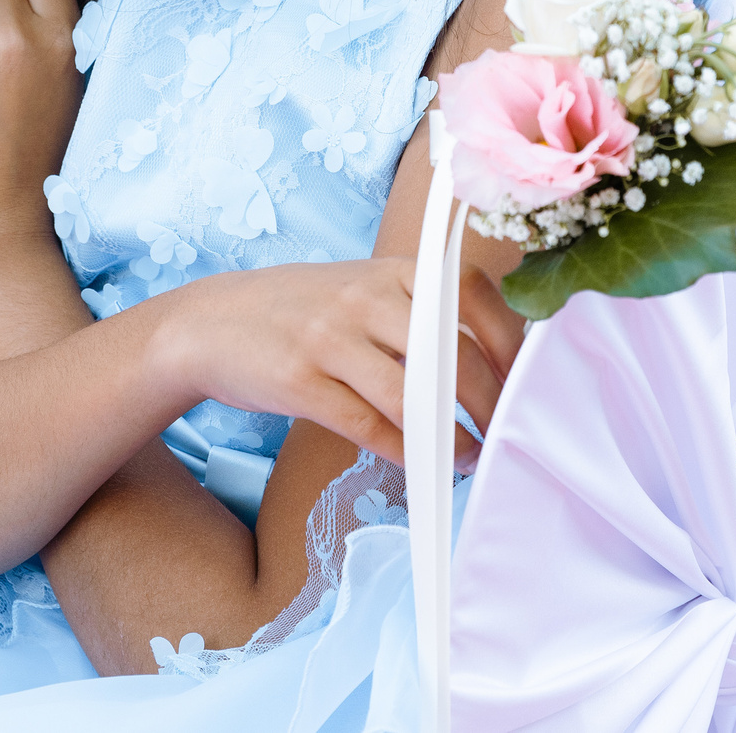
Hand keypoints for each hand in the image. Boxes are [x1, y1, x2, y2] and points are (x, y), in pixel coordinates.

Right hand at [149, 255, 525, 469]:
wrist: (210, 323)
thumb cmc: (300, 311)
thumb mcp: (359, 288)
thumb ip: (416, 313)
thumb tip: (490, 362)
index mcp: (390, 270)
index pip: (471, 295)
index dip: (509, 340)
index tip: (526, 378)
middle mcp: (364, 297)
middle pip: (450, 353)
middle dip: (489, 401)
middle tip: (507, 430)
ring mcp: (330, 338)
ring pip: (412, 396)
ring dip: (452, 437)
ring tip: (471, 457)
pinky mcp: (301, 381)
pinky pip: (367, 425)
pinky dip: (405, 452)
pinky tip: (424, 465)